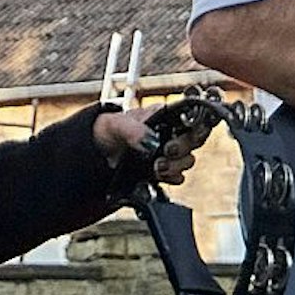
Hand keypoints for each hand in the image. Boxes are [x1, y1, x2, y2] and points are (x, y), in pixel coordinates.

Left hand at [92, 106, 208, 183]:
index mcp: (164, 116)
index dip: (197, 125)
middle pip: (195, 140)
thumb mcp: (115, 125)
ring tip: (157, 167)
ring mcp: (168, 153)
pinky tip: (157, 176)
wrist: (96, 154)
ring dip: (175, 165)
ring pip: (188, 160)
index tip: (186, 135)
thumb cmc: (106, 131)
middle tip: (167, 151)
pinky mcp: (163, 171)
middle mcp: (171, 133)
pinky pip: (178, 177)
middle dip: (183, 147)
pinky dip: (170, 178)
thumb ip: (133, 130)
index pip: (193, 116)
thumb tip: (151, 141)